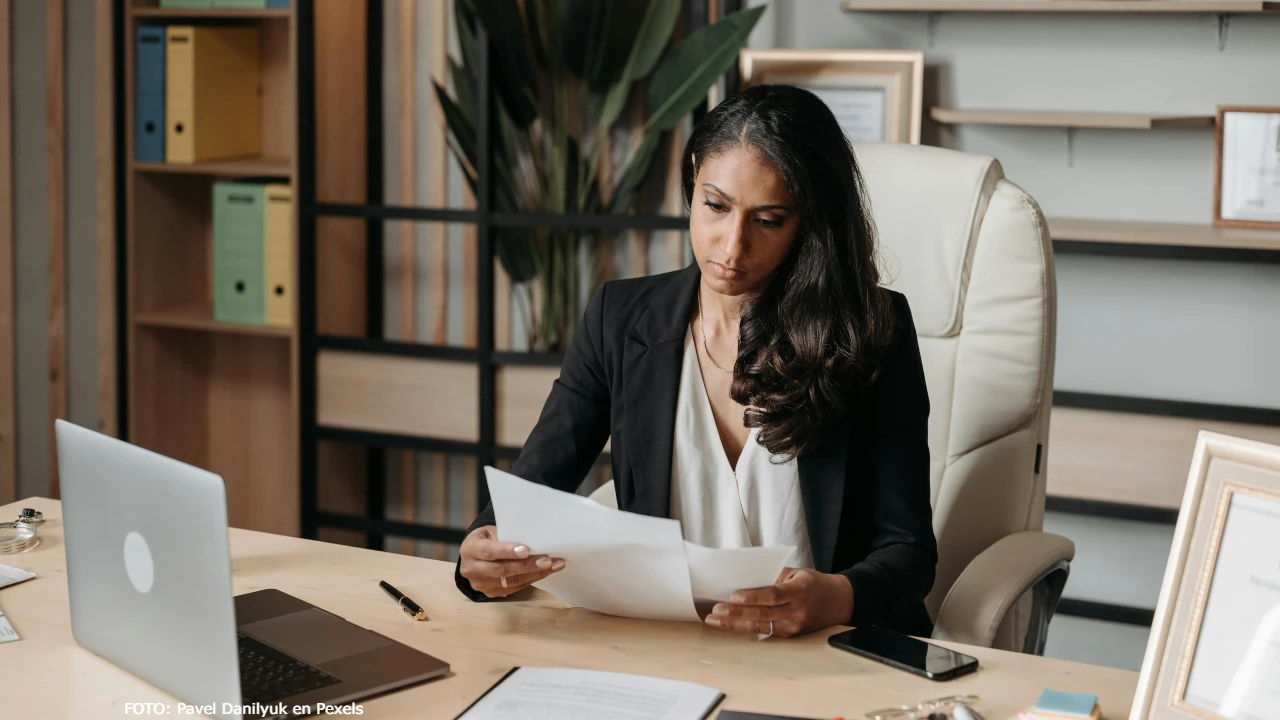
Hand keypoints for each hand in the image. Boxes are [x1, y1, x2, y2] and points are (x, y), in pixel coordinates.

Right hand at [459, 525, 565, 597]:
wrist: (475, 554)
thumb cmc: (488, 538)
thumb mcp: (492, 531)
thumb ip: (507, 536)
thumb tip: (535, 540)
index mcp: (470, 549)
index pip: (490, 551)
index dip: (508, 551)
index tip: (526, 550)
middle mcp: (472, 569)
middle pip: (502, 569)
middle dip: (527, 565)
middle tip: (548, 560)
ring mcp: (480, 584)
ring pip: (510, 581)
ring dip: (535, 574)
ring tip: (554, 566)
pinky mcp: (490, 593)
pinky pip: (514, 587)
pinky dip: (531, 579)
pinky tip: (545, 572)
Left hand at [703, 567, 853, 637]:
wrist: (838, 602)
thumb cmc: (813, 584)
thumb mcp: (796, 573)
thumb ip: (773, 576)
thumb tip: (745, 578)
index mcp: (799, 591)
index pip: (773, 595)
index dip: (753, 597)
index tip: (734, 595)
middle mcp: (796, 611)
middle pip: (762, 614)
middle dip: (736, 613)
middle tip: (716, 610)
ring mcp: (792, 626)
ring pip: (760, 626)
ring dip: (735, 624)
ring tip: (715, 620)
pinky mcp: (789, 634)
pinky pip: (764, 631)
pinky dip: (745, 627)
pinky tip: (729, 624)